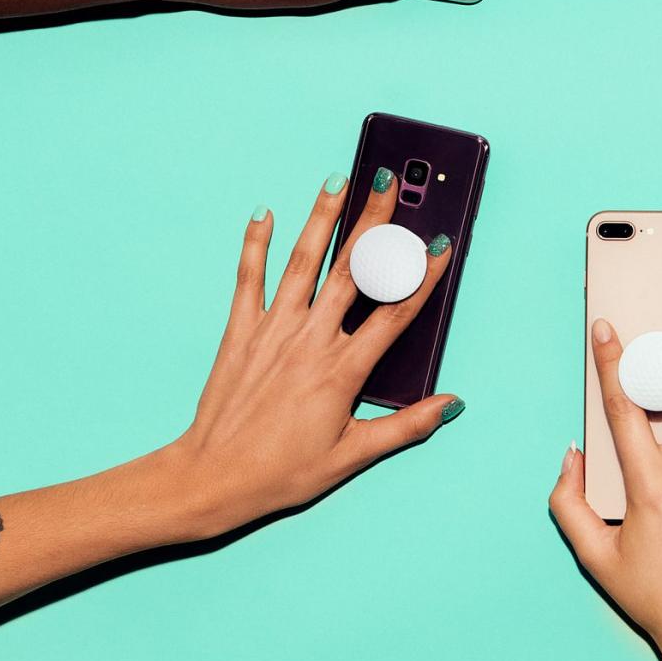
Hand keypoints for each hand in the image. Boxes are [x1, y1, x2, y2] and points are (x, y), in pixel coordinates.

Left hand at [169, 169, 463, 537]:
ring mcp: (273, 331)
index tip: (440, 246)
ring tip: (338, 181)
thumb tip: (451, 405)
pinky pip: (248, 280)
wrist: (210, 479)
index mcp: (343, 371)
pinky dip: (254, 245)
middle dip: (373, 223)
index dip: (422, 277)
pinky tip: (263, 214)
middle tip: (388, 184)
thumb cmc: (281, 472)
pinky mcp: (240, 332)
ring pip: (303, 263)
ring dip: (322, 218)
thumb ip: (406, 426)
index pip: (395, 313)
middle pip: (352, 271)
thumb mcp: (352, 456)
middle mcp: (310, 341)